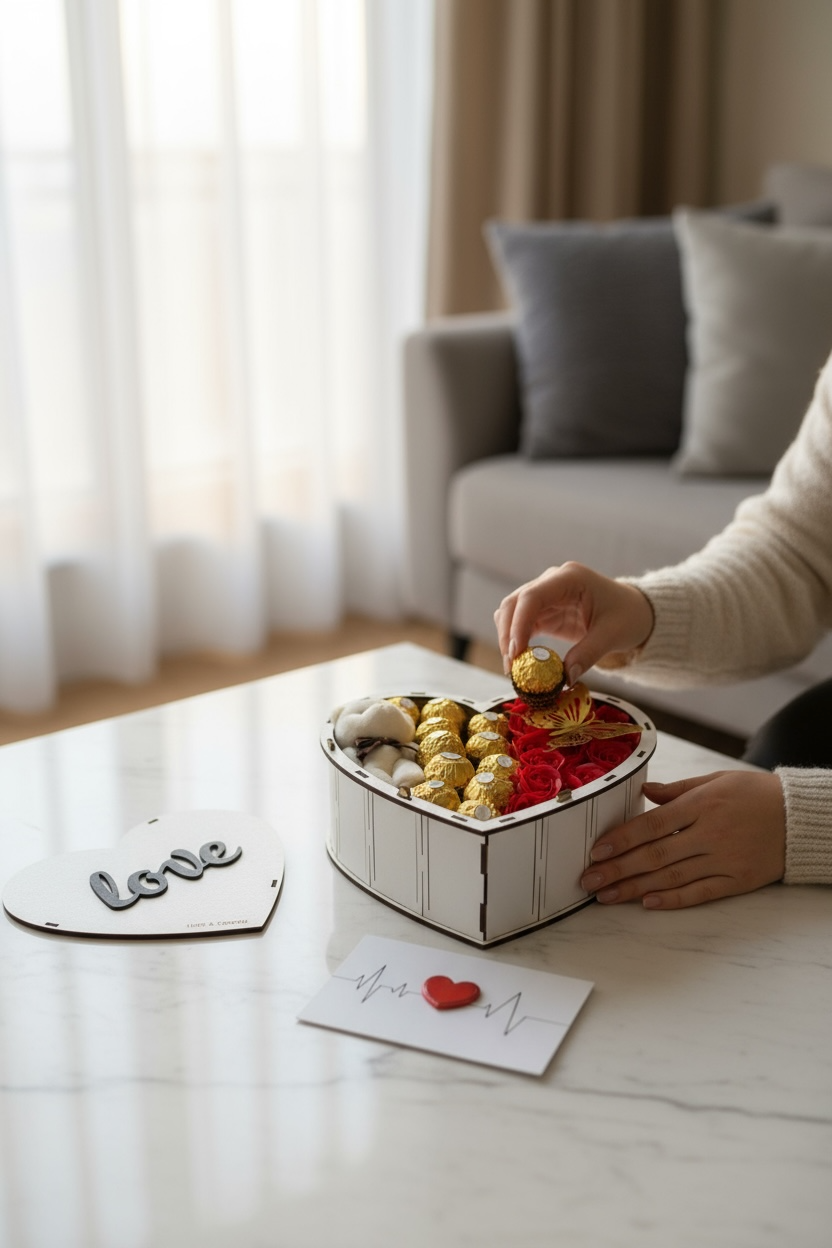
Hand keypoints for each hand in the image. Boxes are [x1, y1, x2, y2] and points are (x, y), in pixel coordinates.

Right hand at [494, 562, 653, 682]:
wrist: (635, 611)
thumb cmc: (628, 616)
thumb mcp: (612, 636)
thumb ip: (587, 655)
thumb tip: (564, 679)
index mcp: (570, 578)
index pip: (532, 596)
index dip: (518, 624)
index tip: (515, 652)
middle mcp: (552, 582)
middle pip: (514, 603)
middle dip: (508, 634)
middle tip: (511, 667)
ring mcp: (546, 595)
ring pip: (511, 613)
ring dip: (508, 639)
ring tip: (514, 668)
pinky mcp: (544, 611)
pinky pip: (520, 624)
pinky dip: (516, 641)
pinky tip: (521, 661)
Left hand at [580, 770, 785, 908]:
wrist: (800, 817)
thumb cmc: (756, 794)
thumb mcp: (716, 780)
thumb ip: (678, 789)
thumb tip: (644, 793)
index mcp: (702, 805)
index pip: (652, 824)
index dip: (622, 839)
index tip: (596, 850)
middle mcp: (710, 834)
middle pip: (655, 855)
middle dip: (618, 868)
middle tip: (589, 879)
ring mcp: (724, 860)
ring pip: (671, 878)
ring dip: (635, 888)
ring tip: (606, 896)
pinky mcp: (737, 881)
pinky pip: (700, 893)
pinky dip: (673, 899)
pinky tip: (648, 903)